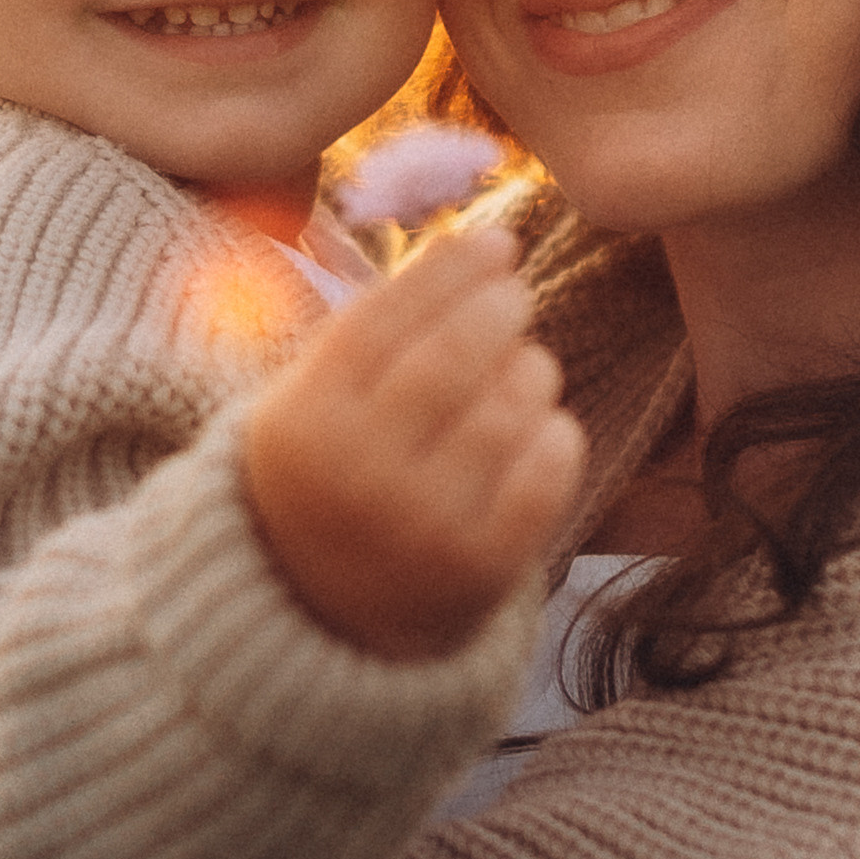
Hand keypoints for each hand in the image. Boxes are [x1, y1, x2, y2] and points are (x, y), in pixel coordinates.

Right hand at [243, 223, 585, 657]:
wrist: (323, 617)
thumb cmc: (327, 478)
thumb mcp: (303, 404)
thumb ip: (364, 332)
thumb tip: (466, 247)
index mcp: (302, 423)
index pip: (385, 317)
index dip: (450, 269)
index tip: (497, 241)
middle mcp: (358, 475)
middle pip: (451, 357)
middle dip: (499, 309)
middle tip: (518, 295)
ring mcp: (421, 527)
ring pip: (506, 410)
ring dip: (530, 370)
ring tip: (527, 365)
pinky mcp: (481, 569)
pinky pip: (545, 476)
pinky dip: (557, 435)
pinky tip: (547, 423)